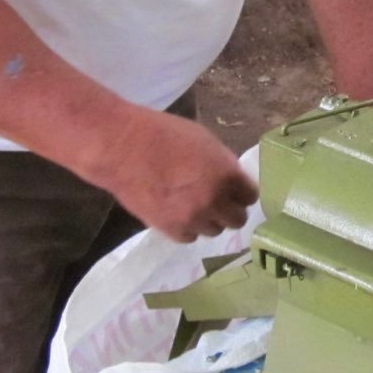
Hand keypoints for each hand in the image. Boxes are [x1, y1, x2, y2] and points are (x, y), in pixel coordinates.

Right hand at [101, 108, 259, 243]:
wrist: (122, 148)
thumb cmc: (164, 135)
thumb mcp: (205, 142)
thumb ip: (224, 165)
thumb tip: (232, 181)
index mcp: (227, 175)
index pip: (250, 196)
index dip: (242, 193)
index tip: (235, 191)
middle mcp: (215, 201)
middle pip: (237, 219)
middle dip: (230, 210)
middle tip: (217, 202)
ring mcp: (193, 218)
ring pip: (214, 230)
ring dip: (208, 220)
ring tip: (193, 206)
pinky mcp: (171, 230)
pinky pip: (190, 237)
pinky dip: (187, 228)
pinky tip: (178, 214)